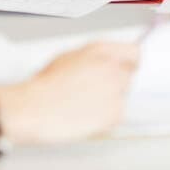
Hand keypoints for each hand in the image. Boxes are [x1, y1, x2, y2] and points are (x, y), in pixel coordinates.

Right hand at [0, 42, 138, 144]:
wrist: (34, 108)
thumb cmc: (45, 85)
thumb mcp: (69, 56)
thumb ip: (95, 56)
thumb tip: (107, 60)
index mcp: (102, 51)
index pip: (134, 52)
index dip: (128, 62)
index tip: (125, 69)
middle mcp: (113, 67)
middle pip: (128, 76)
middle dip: (115, 84)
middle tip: (93, 92)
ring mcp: (116, 90)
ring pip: (121, 97)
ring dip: (109, 101)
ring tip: (84, 105)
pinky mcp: (115, 113)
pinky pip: (116, 115)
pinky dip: (104, 119)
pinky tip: (85, 116)